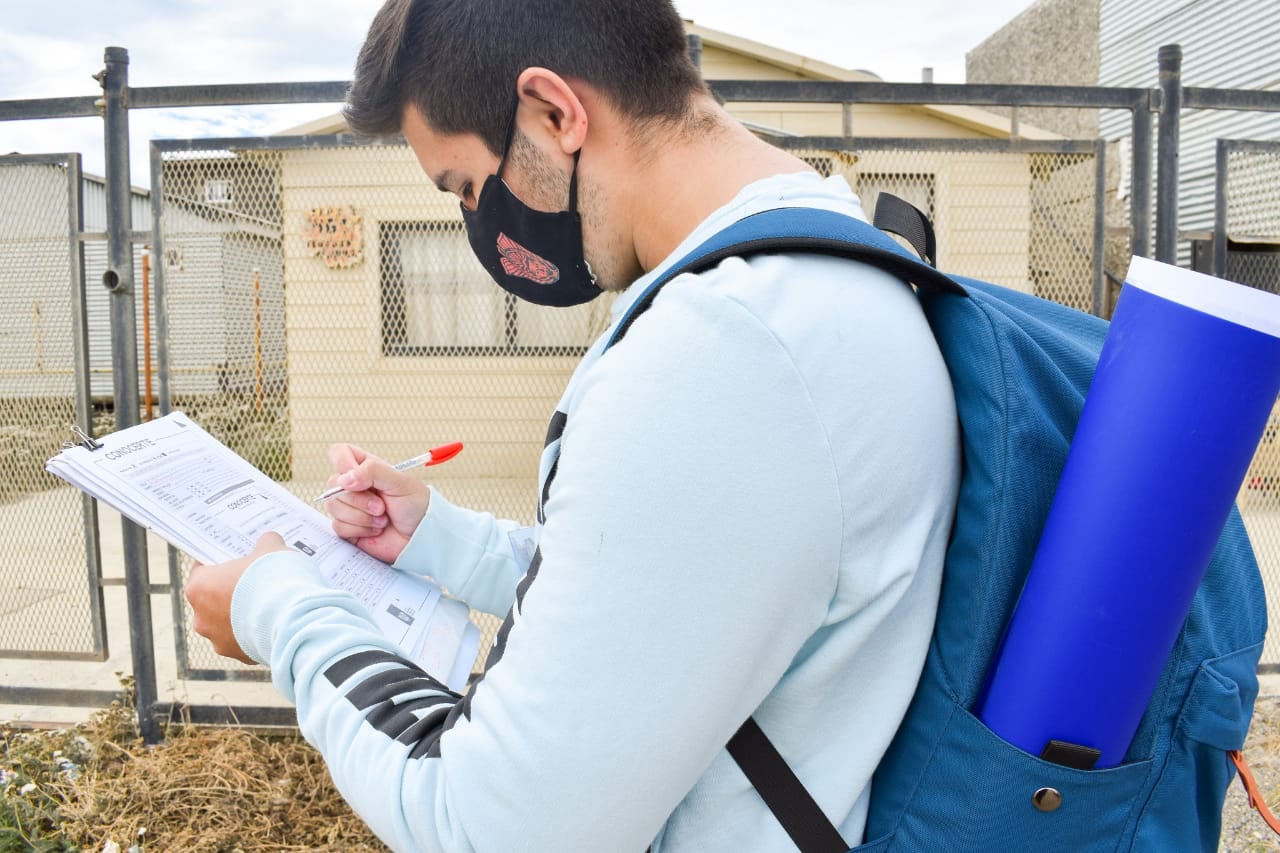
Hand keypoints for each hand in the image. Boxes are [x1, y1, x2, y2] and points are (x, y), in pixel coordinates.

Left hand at [186, 532, 289, 663]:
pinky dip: (258, 632)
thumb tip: (268, 542)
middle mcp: (202, 618)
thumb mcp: (272, 549)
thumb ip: (265, 544)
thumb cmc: (276, 580)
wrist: (296, 620)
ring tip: (271, 604)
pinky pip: (246, 640)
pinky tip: (277, 621)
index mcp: (199, 587)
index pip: (202, 570)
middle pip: (213, 599)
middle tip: (257, 581)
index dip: (222, 563)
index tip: (237, 560)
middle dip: (232, 592)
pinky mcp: (240, 656)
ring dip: (244, 616)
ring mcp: (219, 641)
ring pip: (229, 624)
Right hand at [325, 444, 430, 564]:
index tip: (358, 479)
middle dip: (360, 499)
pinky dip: (360, 530)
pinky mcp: (348, 528)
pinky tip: (376, 529)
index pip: (339, 454)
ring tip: (382, 518)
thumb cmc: (416, 505)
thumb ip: (373, 471)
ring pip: (334, 507)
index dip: (343, 464)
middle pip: (333, 484)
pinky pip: (339, 527)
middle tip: (381, 506)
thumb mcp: (400, 481)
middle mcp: (354, 486)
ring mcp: (350, 507)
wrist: (421, 535)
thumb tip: (345, 479)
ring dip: (362, 517)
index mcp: (366, 468)